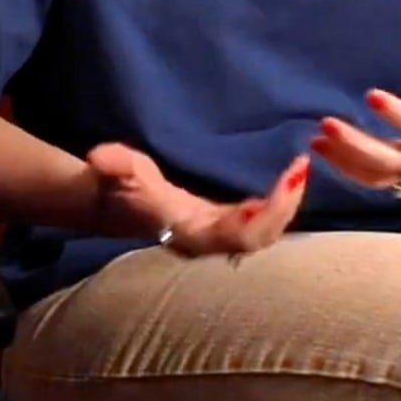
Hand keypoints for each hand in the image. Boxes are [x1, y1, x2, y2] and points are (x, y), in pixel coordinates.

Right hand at [85, 142, 307, 257]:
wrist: (119, 202)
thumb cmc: (120, 186)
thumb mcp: (116, 170)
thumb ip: (114, 165)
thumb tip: (99, 159)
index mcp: (187, 232)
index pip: (226, 237)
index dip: (250, 222)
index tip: (262, 197)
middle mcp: (209, 241)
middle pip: (256, 240)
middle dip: (281, 210)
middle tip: (298, 171)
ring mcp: (222, 234)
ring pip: (265, 233)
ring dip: (287, 204)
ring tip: (300, 169)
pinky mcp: (230, 222)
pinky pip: (264, 220)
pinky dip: (281, 201)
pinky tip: (295, 175)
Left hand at [314, 5, 400, 187]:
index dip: (397, 114)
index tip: (371, 94)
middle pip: (392, 159)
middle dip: (357, 145)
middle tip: (326, 123)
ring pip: (381, 174)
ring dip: (346, 161)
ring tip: (317, 138)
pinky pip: (380, 179)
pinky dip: (351, 170)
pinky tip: (327, 152)